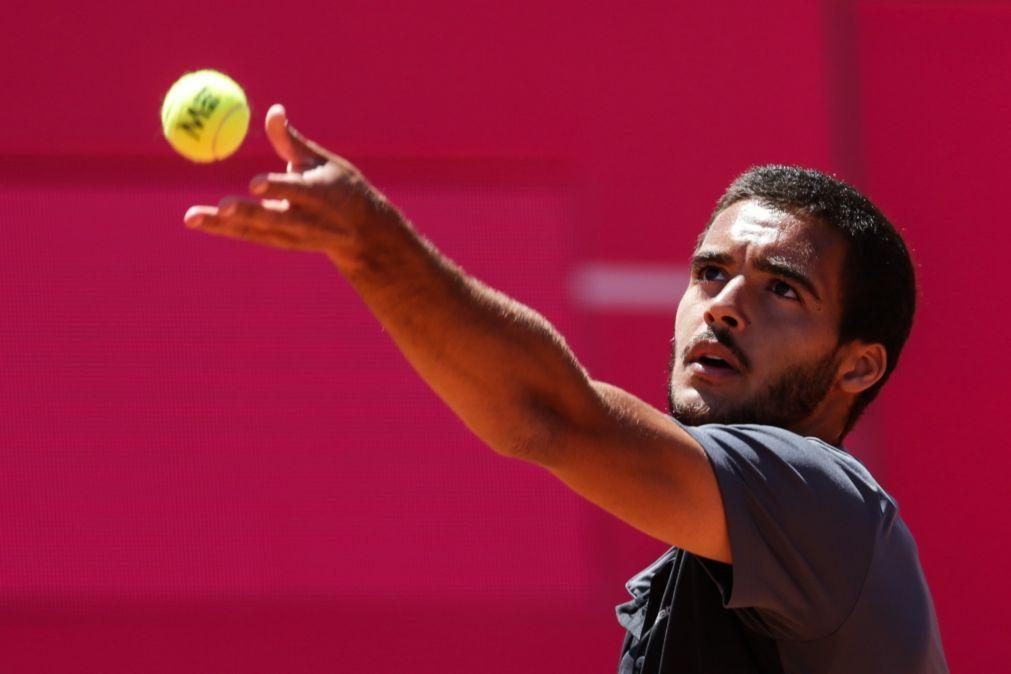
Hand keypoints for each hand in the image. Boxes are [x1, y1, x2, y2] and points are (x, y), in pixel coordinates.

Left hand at [184, 104, 400, 265]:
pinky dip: (222, 229)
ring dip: (222, 226)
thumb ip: (292, 141)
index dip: (278, 188)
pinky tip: (197, 220)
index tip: (256, 184)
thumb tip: (273, 110)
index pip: (297, 192)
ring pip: (254, 231)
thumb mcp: (322, 162)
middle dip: (247, 214)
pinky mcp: (280, 242)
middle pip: (272, 218)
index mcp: (321, 196)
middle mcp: (306, 220)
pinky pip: (248, 235)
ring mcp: (292, 236)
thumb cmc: (342, 188)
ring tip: (191, 217)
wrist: (363, 234)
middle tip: (221, 207)